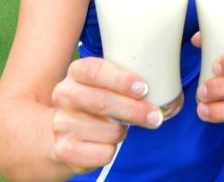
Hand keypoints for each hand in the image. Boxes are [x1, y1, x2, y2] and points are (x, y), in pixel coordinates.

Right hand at [50, 57, 161, 172]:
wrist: (64, 133)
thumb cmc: (95, 103)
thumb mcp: (103, 83)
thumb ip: (123, 78)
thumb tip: (161, 82)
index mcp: (76, 72)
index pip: (95, 71)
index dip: (121, 80)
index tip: (144, 88)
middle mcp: (64, 95)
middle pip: (102, 102)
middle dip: (135, 110)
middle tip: (155, 115)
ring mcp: (61, 123)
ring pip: (109, 130)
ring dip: (124, 132)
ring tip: (121, 128)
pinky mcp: (64, 149)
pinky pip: (103, 152)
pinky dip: (113, 150)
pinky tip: (107, 143)